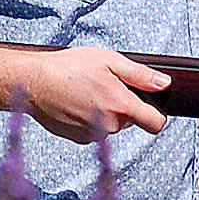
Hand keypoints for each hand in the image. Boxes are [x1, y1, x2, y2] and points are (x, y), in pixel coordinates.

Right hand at [19, 47, 169, 142]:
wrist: (33, 83)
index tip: (150, 105)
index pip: (156, 124)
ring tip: (87, 91)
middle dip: (124, 105)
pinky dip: (90, 118)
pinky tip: (76, 102)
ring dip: (106, 111)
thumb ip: (140, 75)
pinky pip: (94, 130)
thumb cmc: (70, 67)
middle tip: (105, 85)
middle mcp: (110, 126)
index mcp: (121, 106)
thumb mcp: (110, 61)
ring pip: (111, 125)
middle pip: (130, 120)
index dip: (156, 114)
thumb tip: (165, 84)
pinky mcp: (78, 139)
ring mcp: (93, 135)